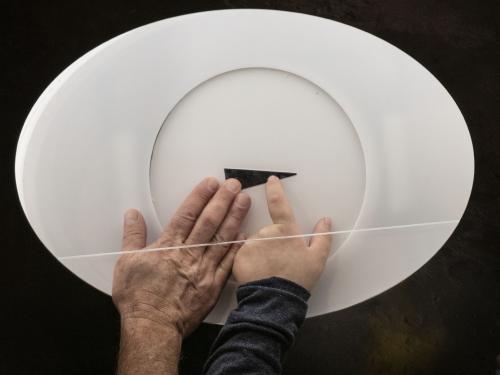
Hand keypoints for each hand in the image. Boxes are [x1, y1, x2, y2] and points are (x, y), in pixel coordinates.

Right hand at [112, 177, 250, 336]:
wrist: (153, 328)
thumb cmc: (139, 298)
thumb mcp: (126, 262)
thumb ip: (132, 235)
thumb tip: (132, 215)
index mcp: (169, 246)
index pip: (187, 214)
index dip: (200, 196)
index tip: (211, 183)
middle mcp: (189, 254)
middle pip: (209, 221)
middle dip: (222, 200)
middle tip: (234, 185)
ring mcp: (204, 269)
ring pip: (222, 238)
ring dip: (234, 217)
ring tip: (245, 201)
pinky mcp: (213, 285)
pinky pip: (228, 262)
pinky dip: (236, 247)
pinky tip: (245, 235)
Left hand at [232, 176, 331, 290]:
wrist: (274, 300)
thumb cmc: (296, 280)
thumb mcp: (317, 259)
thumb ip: (322, 237)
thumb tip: (325, 220)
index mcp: (285, 230)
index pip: (279, 203)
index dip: (275, 189)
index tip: (271, 180)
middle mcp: (265, 232)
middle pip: (267, 230)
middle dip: (271, 241)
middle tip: (278, 261)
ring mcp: (250, 243)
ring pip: (254, 242)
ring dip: (260, 251)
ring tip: (268, 269)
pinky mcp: (238, 256)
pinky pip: (243, 253)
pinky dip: (249, 261)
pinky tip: (257, 272)